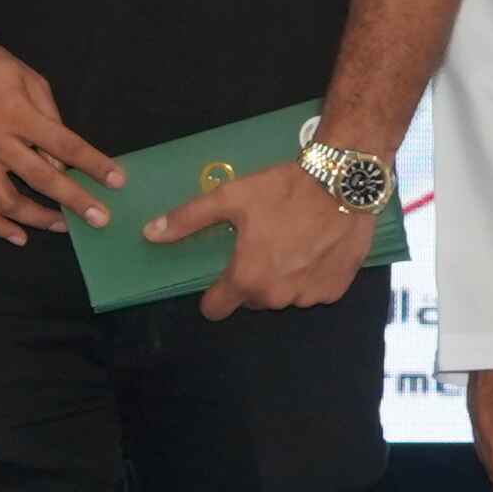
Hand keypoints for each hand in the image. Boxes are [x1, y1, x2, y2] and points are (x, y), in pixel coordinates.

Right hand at [0, 18, 116, 242]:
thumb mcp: (26, 76)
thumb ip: (49, 115)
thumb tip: (61, 155)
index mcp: (16, 113)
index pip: (64, 145)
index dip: (93, 164)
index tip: (117, 180)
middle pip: (41, 179)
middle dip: (74, 201)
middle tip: (100, 218)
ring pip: (6, 202)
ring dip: (38, 219)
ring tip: (62, 226)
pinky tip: (18, 236)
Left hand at [146, 155, 373, 318]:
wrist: (342, 183)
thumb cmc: (283, 191)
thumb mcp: (230, 198)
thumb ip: (188, 219)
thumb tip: (150, 233)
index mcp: (247, 279)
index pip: (216, 309)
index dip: (214, 295)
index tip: (221, 276)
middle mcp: (277, 296)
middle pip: (253, 299)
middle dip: (253, 278)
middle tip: (262, 244)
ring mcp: (310, 296)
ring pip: (285, 295)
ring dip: (284, 277)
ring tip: (291, 242)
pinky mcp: (336, 289)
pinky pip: (315, 290)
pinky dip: (312, 275)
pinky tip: (315, 248)